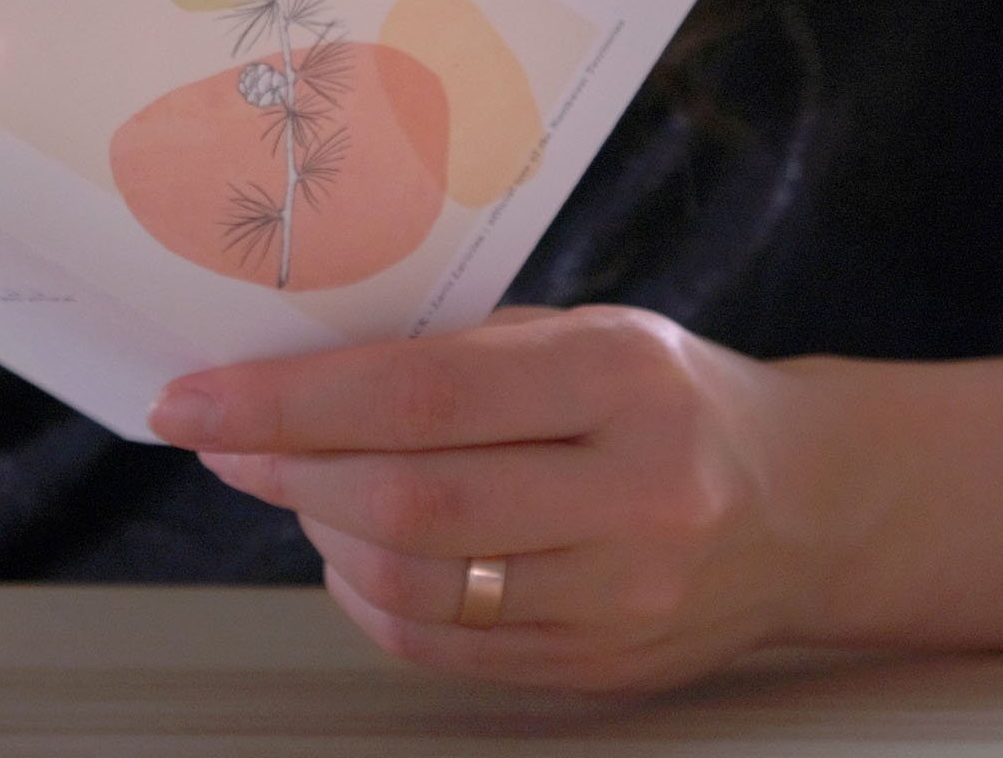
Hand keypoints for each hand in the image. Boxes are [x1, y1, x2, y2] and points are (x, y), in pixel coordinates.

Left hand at [149, 307, 839, 694]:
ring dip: (319, 533)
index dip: (287, 402)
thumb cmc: (666, 395)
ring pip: (416, 587)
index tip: (194, 398)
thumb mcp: (581, 333)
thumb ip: (454, 357)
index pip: (420, 397)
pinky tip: (353, 548)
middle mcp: (636, 495)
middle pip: (409, 504)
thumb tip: (292, 378)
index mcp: (621, 379)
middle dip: (282, 468)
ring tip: (298, 484)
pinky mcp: (607, 669)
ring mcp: (627, 600)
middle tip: (221, 438)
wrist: (808, 503)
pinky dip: (367, 596)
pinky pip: (443, 646)